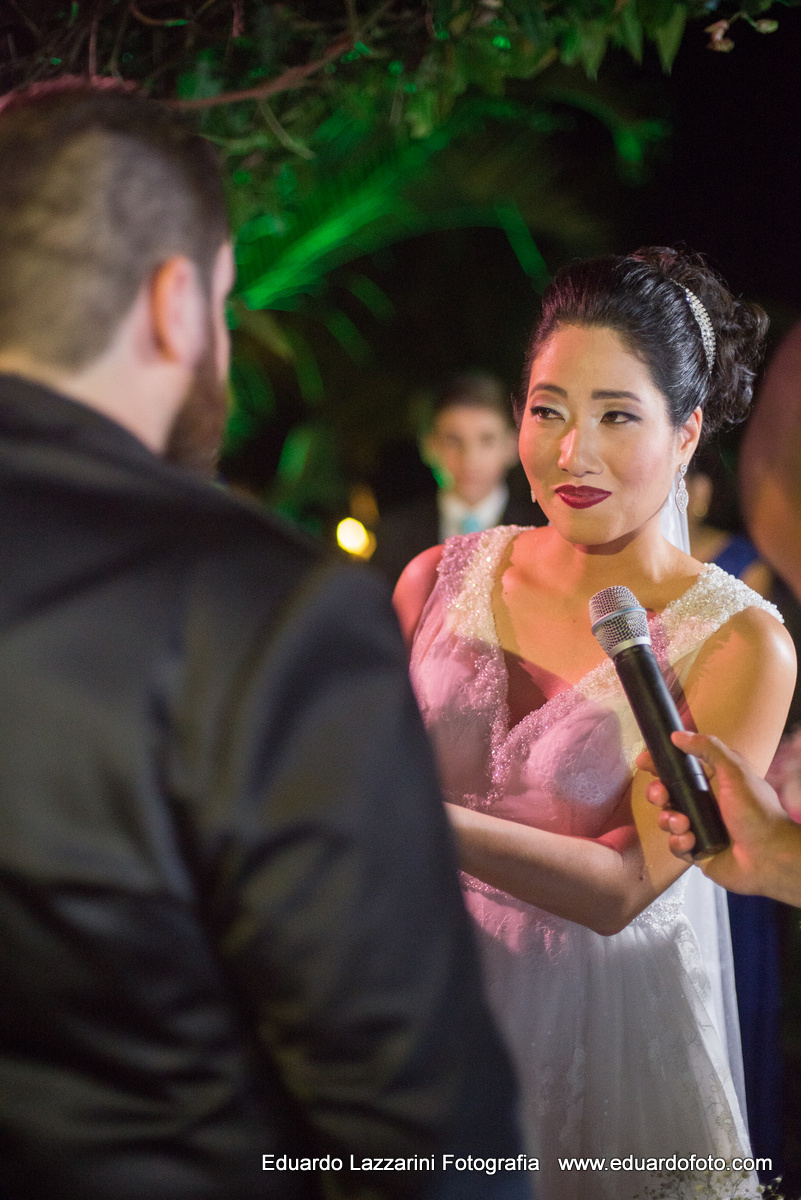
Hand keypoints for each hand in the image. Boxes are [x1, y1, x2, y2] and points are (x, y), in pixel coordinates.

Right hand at [636, 731, 800, 900]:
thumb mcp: (734, 771)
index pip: (677, 770)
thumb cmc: (756, 811)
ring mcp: (698, 828)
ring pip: (667, 820)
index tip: (643, 762)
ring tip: (684, 824)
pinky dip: (679, 843)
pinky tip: (691, 841)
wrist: (769, 855)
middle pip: (665, 794)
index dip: (658, 765)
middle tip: (661, 796)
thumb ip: (708, 748)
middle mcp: (703, 805)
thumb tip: (677, 735)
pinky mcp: (696, 852)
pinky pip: (675, 846)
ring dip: (669, 820)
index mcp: (711, 783)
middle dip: (657, 794)